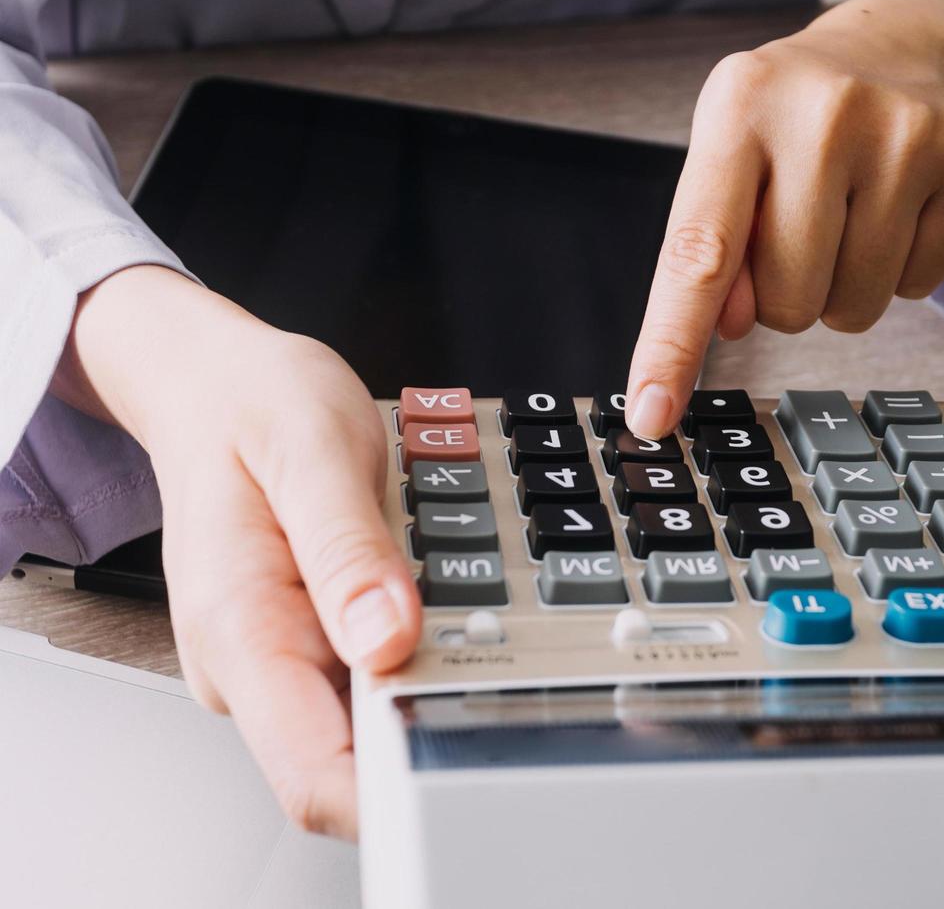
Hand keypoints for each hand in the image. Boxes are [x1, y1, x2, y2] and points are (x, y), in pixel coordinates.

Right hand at [55, 266, 419, 837]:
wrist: (213, 385)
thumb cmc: (258, 404)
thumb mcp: (315, 447)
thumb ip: (350, 550)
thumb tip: (388, 641)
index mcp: (241, 629)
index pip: (315, 779)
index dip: (402, 799)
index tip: (475, 762)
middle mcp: (245, 668)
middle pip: (356, 764)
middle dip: (434, 722)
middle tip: (490, 638)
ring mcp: (272, 666)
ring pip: (372, 726)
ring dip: (430, 680)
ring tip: (450, 591)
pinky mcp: (298, 653)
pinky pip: (370, 684)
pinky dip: (415, 652)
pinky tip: (428, 594)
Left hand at [621, 0, 943, 438]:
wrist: (904, 46)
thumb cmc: (798, 117)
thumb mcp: (733, 154)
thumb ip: (717, 243)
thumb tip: (732, 327)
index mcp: (740, 105)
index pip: (700, 250)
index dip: (672, 341)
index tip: (652, 413)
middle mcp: (824, 112)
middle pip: (789, 299)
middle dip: (789, 297)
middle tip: (802, 236)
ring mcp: (907, 134)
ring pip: (858, 304)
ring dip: (846, 291)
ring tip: (851, 221)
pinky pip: (923, 287)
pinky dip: (904, 272)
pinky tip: (900, 212)